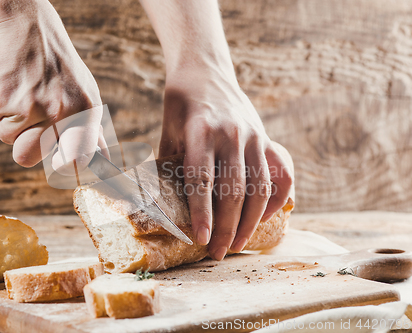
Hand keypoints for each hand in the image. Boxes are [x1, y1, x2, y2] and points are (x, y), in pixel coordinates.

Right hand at [0, 0, 105, 170]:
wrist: (24, 24)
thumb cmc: (58, 66)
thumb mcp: (85, 93)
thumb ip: (91, 131)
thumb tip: (103, 165)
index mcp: (86, 111)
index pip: (81, 159)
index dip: (67, 167)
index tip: (59, 164)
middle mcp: (61, 112)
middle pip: (30, 158)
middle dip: (25, 146)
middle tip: (31, 120)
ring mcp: (31, 107)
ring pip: (9, 141)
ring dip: (11, 124)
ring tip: (23, 94)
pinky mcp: (3, 100)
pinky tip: (11, 83)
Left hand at [160, 67, 292, 259]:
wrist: (204, 70)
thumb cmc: (180, 102)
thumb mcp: (168, 129)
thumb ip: (169, 162)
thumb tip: (160, 202)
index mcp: (201, 131)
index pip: (202, 179)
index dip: (202, 212)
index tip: (202, 239)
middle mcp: (232, 134)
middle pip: (233, 190)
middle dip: (226, 227)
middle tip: (218, 252)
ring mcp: (254, 135)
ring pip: (259, 187)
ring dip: (250, 221)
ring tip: (239, 244)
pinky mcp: (266, 137)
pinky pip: (281, 173)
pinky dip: (276, 197)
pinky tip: (264, 217)